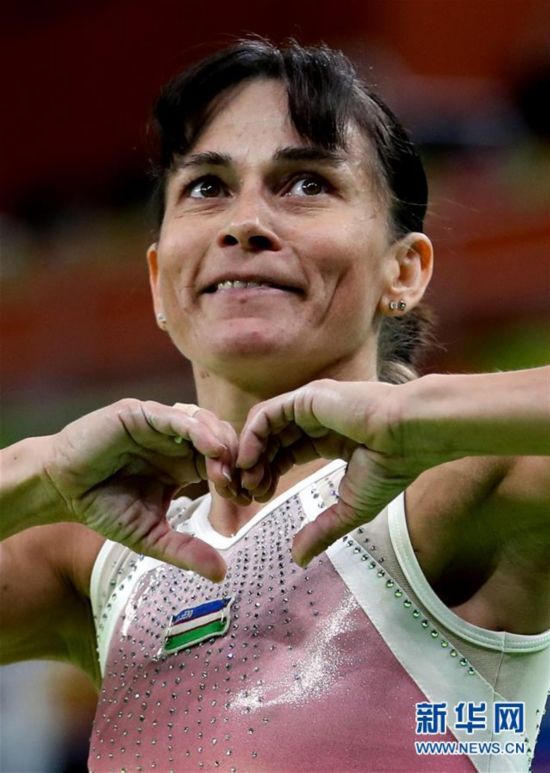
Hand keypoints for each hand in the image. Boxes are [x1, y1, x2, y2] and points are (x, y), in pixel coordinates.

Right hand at [44, 399, 237, 580]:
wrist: (60, 490)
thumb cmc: (103, 507)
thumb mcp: (151, 534)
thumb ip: (184, 549)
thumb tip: (221, 574)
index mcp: (184, 463)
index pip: (223, 462)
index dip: (237, 477)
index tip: (246, 499)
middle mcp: (176, 440)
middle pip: (221, 439)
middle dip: (236, 461)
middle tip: (240, 486)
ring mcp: (159, 424)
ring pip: (204, 422)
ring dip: (221, 444)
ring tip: (227, 469)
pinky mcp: (139, 414)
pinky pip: (174, 415)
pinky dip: (196, 428)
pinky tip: (211, 447)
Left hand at [237, 379, 428, 566]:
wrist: (409, 437)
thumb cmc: (391, 468)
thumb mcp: (350, 508)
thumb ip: (322, 530)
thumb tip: (299, 559)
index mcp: (329, 438)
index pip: (286, 453)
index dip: (269, 475)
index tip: (261, 499)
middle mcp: (316, 418)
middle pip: (271, 440)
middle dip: (255, 467)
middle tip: (248, 494)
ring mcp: (310, 406)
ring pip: (265, 427)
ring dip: (250, 453)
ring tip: (249, 481)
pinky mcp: (306, 398)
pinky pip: (267, 414)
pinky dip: (252, 436)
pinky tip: (250, 461)